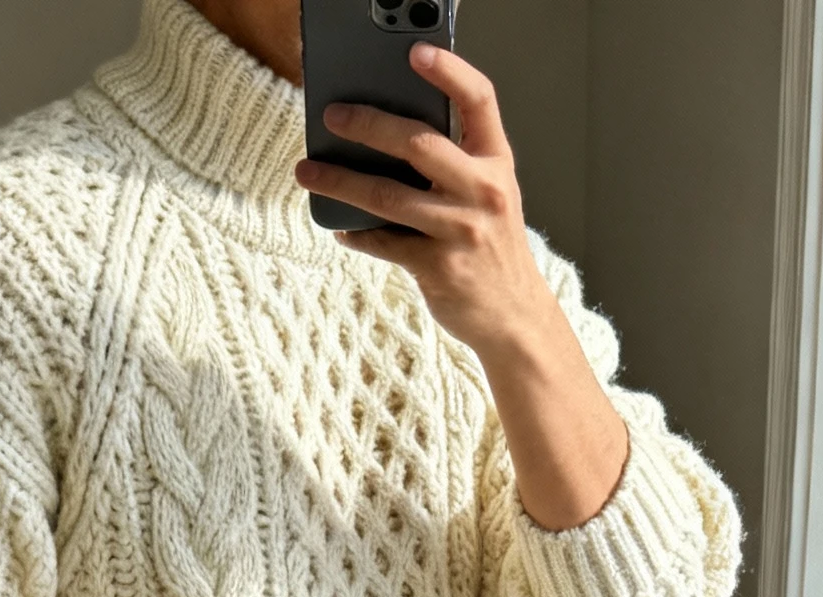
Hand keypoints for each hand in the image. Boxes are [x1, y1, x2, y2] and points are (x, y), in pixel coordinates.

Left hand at [296, 46, 552, 358]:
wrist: (514, 316)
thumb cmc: (492, 247)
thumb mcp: (491, 194)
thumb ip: (457, 163)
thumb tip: (389, 135)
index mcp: (496, 162)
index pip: (478, 101)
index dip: (449, 71)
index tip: (415, 53)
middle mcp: (482, 191)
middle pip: (418, 143)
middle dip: (368, 124)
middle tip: (333, 115)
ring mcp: (459, 230)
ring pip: (387, 196)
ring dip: (340, 181)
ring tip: (307, 171)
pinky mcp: (437, 268)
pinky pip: (384, 243)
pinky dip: (356, 234)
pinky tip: (339, 227)